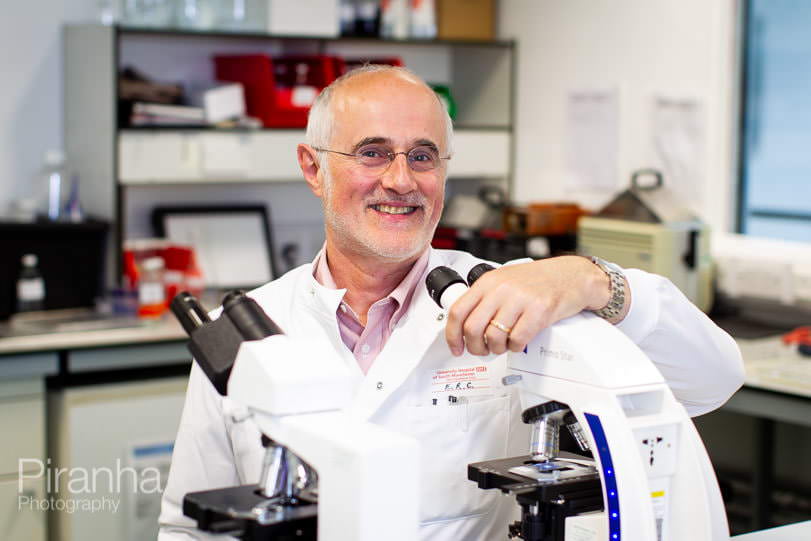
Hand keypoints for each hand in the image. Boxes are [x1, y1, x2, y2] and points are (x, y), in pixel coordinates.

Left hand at [445, 256, 622, 355]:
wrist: (571, 275)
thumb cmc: (539, 280)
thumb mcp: (505, 281)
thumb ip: (485, 299)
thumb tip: (465, 325)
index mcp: (488, 282)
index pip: (458, 311)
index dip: (452, 335)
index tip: (456, 348)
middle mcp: (501, 289)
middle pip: (473, 328)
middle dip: (475, 347)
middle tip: (482, 350)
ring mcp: (520, 299)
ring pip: (494, 337)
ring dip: (496, 349)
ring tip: (503, 345)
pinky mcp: (539, 311)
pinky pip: (518, 340)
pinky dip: (516, 347)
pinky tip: (519, 342)